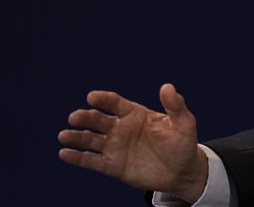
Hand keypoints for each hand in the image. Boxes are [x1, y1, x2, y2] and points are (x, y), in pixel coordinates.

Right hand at [58, 83, 208, 203]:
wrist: (182, 171)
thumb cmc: (182, 143)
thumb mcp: (183, 122)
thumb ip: (175, 106)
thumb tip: (167, 87)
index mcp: (135, 114)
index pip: (115, 103)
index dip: (103, 99)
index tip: (92, 97)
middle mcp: (121, 128)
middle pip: (98, 120)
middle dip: (86, 117)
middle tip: (75, 117)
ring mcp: (115, 147)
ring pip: (91, 140)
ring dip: (77, 137)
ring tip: (64, 135)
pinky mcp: (112, 165)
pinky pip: (91, 161)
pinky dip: (77, 157)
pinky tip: (64, 153)